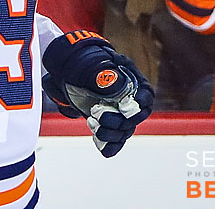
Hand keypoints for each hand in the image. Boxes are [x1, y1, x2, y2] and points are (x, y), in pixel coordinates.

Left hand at [42, 31, 153, 156]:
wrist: (69, 71)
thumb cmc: (83, 63)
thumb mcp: (93, 64)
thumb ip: (105, 75)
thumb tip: (116, 86)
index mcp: (132, 80)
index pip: (145, 97)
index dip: (137, 106)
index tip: (124, 109)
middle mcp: (130, 99)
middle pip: (133, 119)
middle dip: (117, 121)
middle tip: (96, 114)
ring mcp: (120, 113)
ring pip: (123, 131)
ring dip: (110, 133)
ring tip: (93, 124)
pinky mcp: (109, 125)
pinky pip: (115, 140)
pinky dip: (109, 146)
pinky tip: (103, 150)